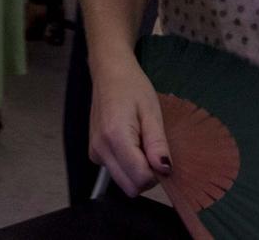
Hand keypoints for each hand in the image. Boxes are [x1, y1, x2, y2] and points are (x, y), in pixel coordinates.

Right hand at [88, 50, 171, 196]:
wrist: (109, 73)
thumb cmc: (132, 87)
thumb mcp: (152, 112)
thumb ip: (157, 143)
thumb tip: (164, 170)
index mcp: (115, 137)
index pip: (140, 177)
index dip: (157, 172)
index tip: (162, 154)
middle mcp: (100, 149)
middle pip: (130, 186)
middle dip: (147, 175)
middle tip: (153, 149)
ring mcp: (94, 153)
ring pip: (123, 182)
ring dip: (137, 171)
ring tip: (141, 142)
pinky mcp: (94, 153)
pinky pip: (116, 172)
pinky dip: (128, 165)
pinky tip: (131, 143)